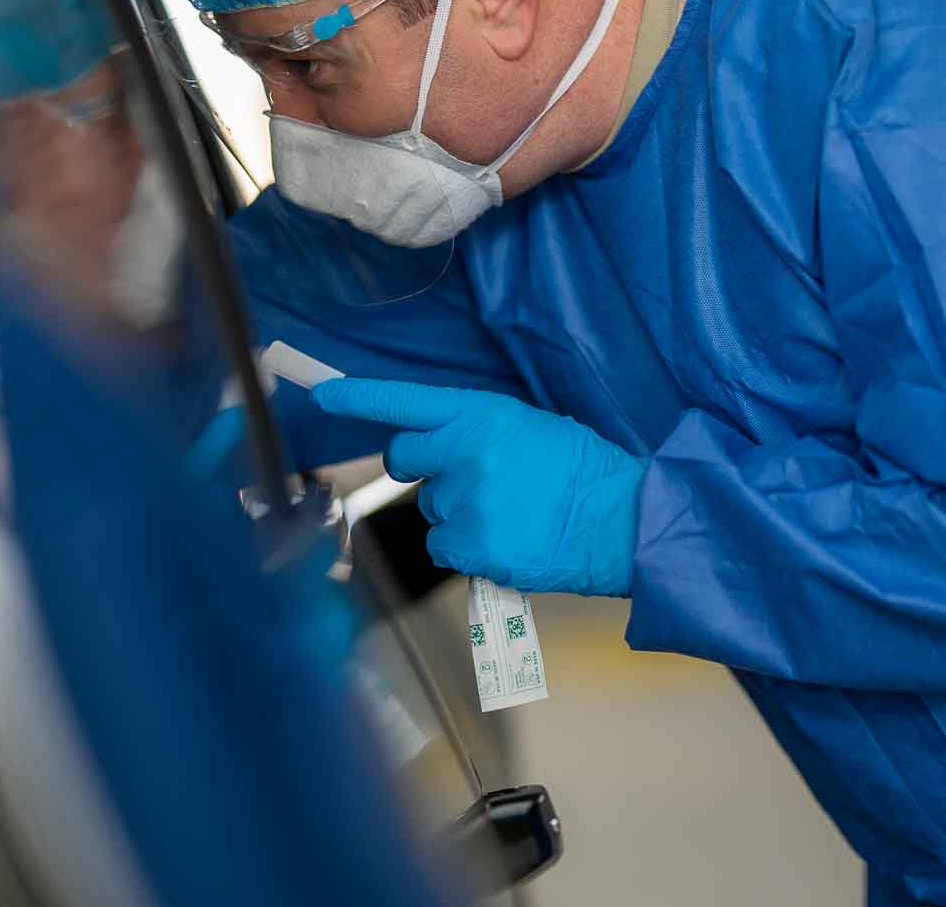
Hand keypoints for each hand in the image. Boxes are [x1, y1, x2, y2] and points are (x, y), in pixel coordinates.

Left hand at [310, 379, 645, 596]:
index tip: (323, 396)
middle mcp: (465, 452)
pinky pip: (444, 547)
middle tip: (468, 480)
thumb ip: (481, 431)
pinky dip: (469, 549)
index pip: (407, 402)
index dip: (360, 398)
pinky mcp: (471, 544)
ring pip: (430, 509)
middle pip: (405, 459)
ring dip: (458, 514)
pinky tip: (507, 541)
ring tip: (510, 514)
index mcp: (482, 414)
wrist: (622, 520)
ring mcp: (465, 501)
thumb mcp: (531, 427)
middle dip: (425, 470)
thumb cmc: (584, 471)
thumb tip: (446, 444)